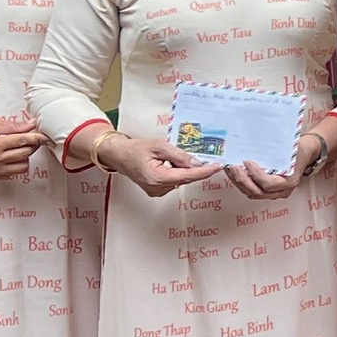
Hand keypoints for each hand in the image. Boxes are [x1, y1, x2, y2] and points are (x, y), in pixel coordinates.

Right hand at [0, 118, 43, 180]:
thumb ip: (12, 126)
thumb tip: (31, 125)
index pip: (23, 141)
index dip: (37, 138)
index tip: (45, 136)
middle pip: (26, 154)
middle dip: (32, 145)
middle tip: (30, 139)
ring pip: (23, 166)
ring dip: (25, 157)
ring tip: (18, 149)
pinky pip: (13, 174)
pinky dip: (16, 165)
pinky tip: (11, 158)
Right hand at [93, 131, 218, 197]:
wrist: (119, 155)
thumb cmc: (135, 149)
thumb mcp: (159, 146)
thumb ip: (179, 155)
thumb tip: (197, 163)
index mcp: (158, 178)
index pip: (188, 176)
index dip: (205, 172)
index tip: (217, 167)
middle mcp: (158, 188)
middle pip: (185, 178)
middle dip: (195, 168)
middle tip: (204, 156)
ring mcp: (157, 191)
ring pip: (180, 179)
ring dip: (183, 169)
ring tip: (170, 157)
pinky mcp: (156, 190)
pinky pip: (173, 181)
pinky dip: (176, 172)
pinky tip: (168, 163)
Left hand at [225, 129, 332, 199]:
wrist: (305, 154)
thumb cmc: (298, 150)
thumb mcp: (291, 148)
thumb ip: (276, 151)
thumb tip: (254, 143)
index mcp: (289, 182)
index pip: (267, 183)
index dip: (254, 174)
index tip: (246, 162)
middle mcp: (281, 191)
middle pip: (257, 191)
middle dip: (242, 179)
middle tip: (232, 167)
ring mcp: (274, 193)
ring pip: (251, 193)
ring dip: (238, 182)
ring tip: (229, 169)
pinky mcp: (267, 191)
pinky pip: (251, 191)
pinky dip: (241, 183)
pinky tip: (233, 173)